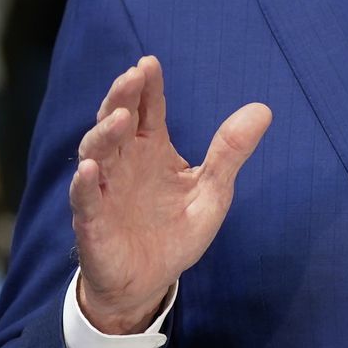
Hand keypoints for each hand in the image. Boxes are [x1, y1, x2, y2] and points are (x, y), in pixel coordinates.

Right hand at [70, 55, 270, 333]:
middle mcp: (123, 162)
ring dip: (105, 133)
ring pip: (95, 153)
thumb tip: (263, 109)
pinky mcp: (91, 223)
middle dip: (122, 97)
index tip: (150, 63)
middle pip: (116, 120)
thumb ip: (230, 152)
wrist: (149, 283)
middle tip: (133, 76)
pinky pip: (84, 199)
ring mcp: (103, 189)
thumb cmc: (176, 233)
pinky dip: (84, 184)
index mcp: (151, 149)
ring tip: (121, 117)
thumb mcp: (212, 192)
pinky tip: (89, 170)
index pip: (148, 109)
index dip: (147, 87)